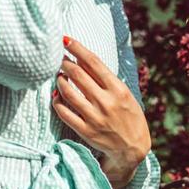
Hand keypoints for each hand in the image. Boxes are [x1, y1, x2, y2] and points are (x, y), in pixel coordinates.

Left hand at [52, 35, 151, 188]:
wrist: (132, 148)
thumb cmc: (128, 115)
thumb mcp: (123, 93)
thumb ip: (104, 78)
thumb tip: (81, 58)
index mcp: (118, 89)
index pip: (93, 62)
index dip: (77, 48)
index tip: (65, 40)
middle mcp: (106, 102)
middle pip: (78, 75)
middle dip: (65, 63)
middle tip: (60, 59)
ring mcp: (94, 117)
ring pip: (68, 92)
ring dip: (59, 80)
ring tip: (59, 76)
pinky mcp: (85, 131)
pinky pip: (64, 112)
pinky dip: (56, 101)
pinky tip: (56, 95)